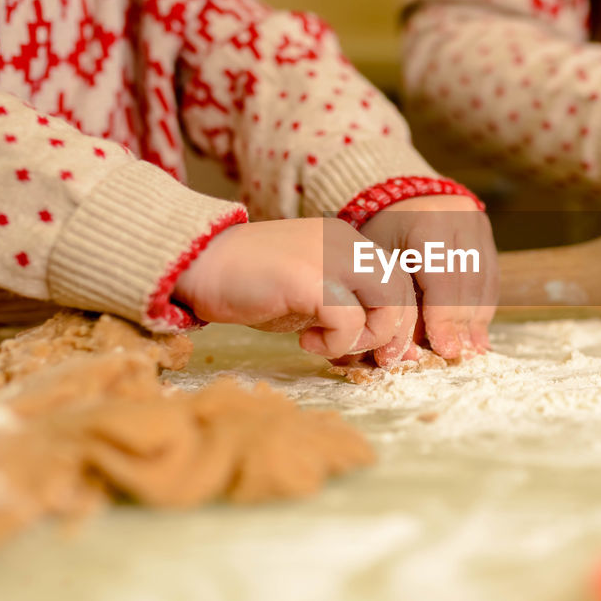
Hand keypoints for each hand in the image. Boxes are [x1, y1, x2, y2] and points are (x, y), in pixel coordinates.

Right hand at [173, 218, 416, 364]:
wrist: (198, 264)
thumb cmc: (251, 283)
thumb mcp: (311, 294)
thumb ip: (347, 309)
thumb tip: (384, 346)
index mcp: (350, 242)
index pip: (401, 279)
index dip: (401, 320)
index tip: (385, 352)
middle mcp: (348, 242)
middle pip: (402, 290)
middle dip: (393, 332)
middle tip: (369, 359)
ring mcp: (331, 256)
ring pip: (387, 301)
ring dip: (366, 337)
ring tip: (329, 344)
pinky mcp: (310, 278)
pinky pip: (349, 318)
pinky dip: (336, 342)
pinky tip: (306, 342)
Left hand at [358, 194, 497, 358]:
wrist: (398, 199)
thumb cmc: (382, 235)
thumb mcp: (380, 265)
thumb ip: (398, 303)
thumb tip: (416, 350)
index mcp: (426, 222)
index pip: (442, 279)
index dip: (444, 318)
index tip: (445, 349)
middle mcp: (457, 216)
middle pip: (467, 281)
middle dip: (462, 322)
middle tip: (460, 353)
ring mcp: (475, 220)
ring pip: (484, 278)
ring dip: (478, 316)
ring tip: (473, 347)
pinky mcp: (485, 228)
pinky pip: (490, 272)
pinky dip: (484, 302)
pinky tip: (478, 326)